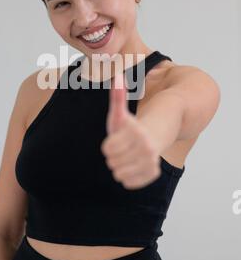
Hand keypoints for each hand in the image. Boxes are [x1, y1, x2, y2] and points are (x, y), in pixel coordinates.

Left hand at [100, 71, 160, 188]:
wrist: (152, 138)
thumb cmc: (129, 127)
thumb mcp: (120, 113)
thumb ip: (117, 96)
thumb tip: (117, 76)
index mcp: (136, 131)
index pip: (107, 148)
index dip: (108, 145)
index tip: (116, 139)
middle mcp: (146, 147)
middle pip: (112, 162)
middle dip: (114, 156)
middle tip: (123, 148)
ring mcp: (151, 161)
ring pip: (119, 174)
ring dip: (119, 167)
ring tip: (127, 157)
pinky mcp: (152, 173)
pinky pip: (128, 182)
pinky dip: (128, 176)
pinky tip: (133, 166)